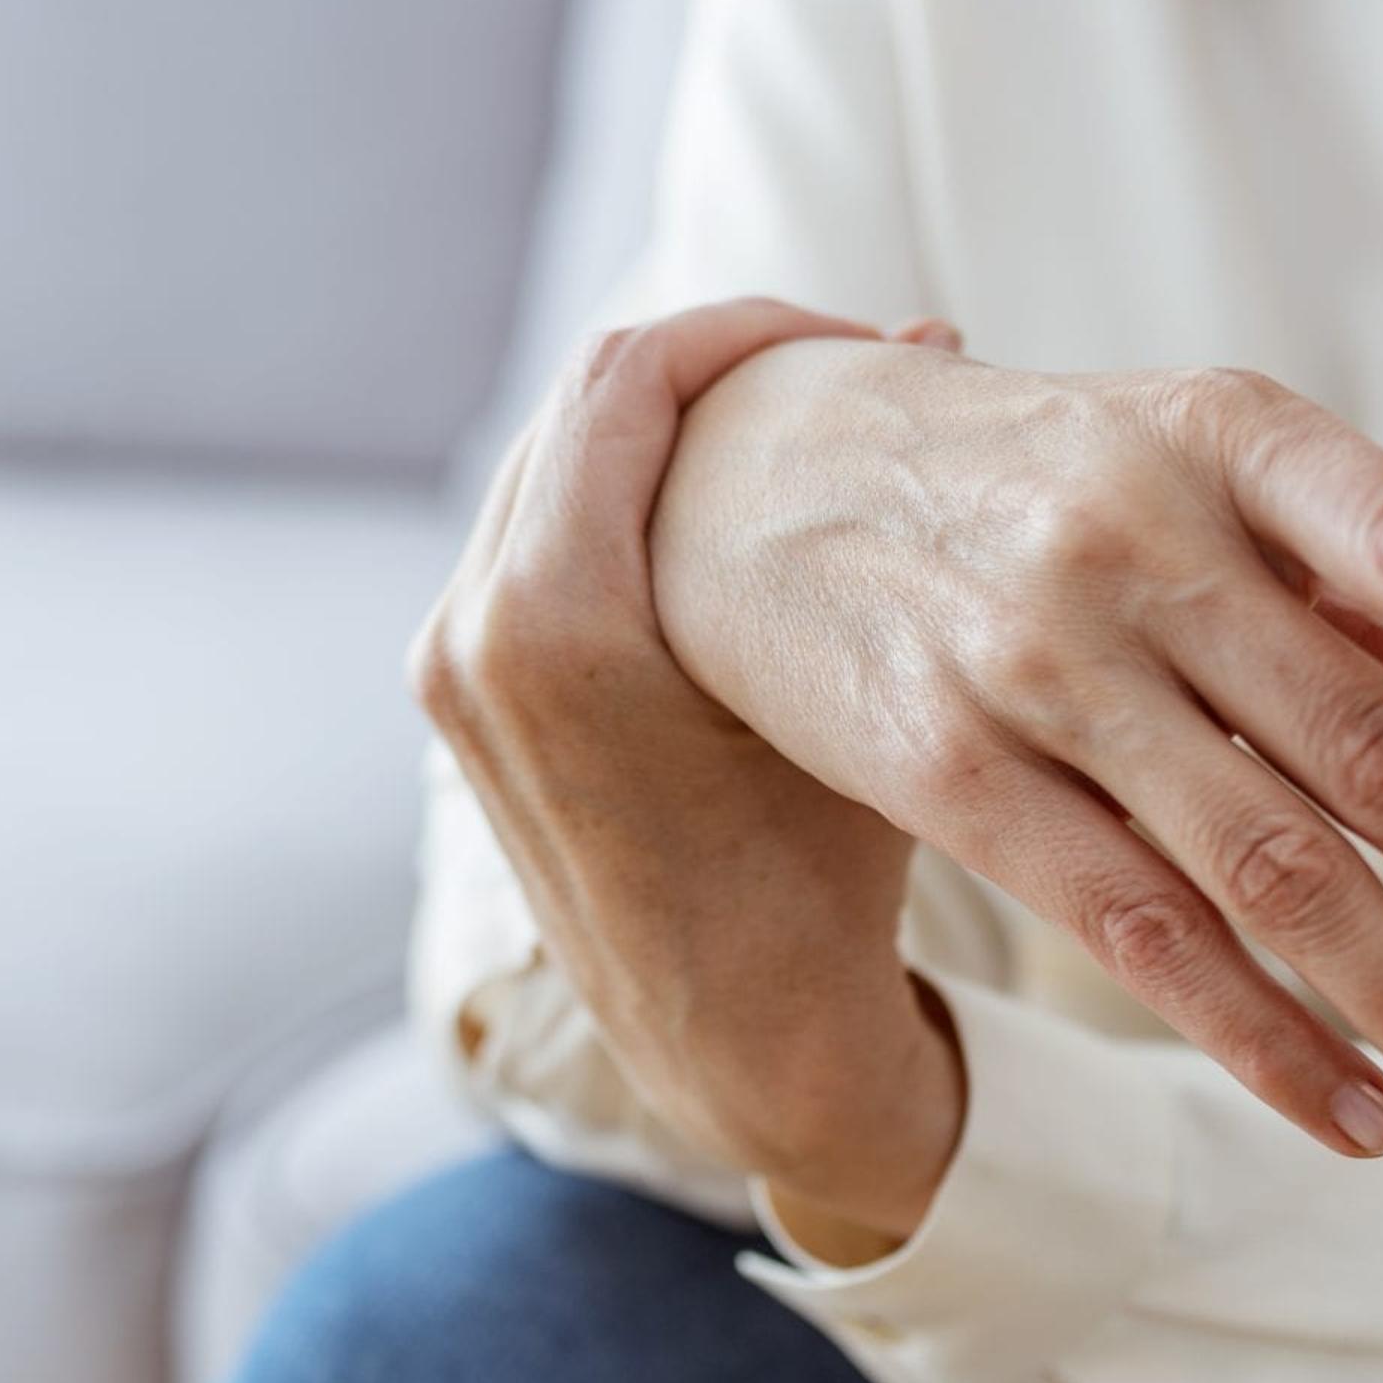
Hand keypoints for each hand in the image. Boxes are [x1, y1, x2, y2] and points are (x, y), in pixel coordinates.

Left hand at [414, 302, 968, 1249]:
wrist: (739, 1050)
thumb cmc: (821, 887)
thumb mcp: (867, 692)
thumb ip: (873, 506)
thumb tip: (933, 331)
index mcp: (548, 625)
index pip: (624, 379)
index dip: (743, 332)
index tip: (851, 339)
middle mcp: (467, 636)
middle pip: (576, 412)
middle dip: (705, 374)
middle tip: (832, 375)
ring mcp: (449, 670)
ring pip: (549, 471)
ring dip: (660, 436)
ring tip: (784, 438)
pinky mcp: (458, 699)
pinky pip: (530, 542)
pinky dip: (618, 505)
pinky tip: (720, 516)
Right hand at [649, 337, 1382, 1170]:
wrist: (741, 477)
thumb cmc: (1034, 479)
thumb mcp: (1198, 465)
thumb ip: (1363, 569)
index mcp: (1240, 437)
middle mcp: (1141, 534)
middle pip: (1381, 756)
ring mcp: (1034, 656)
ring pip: (1270, 869)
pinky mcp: (942, 766)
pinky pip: (1132, 928)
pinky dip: (1261, 1037)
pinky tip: (1363, 1121)